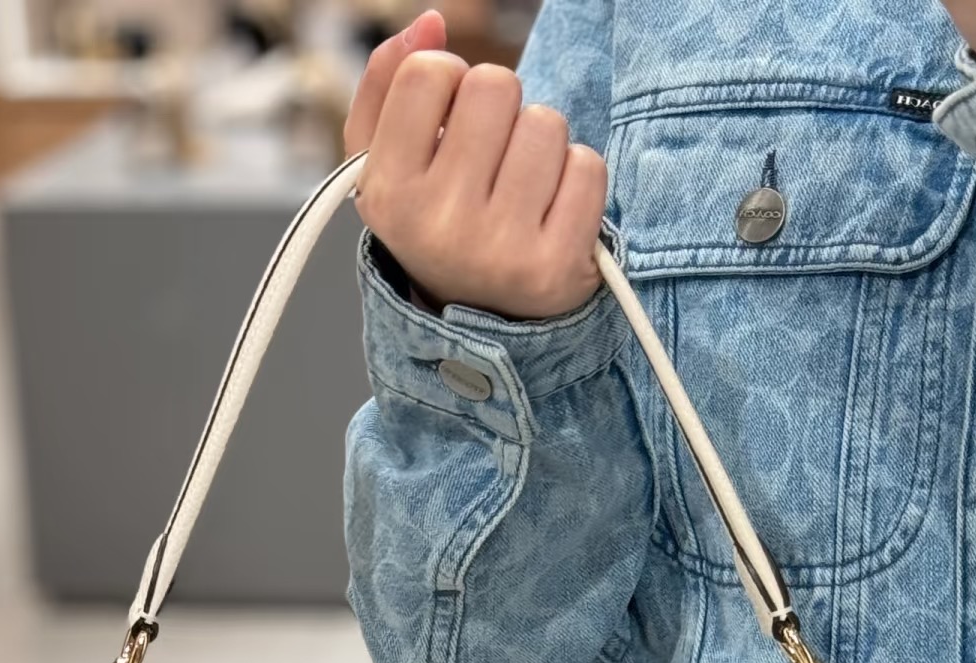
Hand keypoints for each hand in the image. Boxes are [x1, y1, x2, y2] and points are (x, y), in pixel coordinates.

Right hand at [343, 7, 606, 320]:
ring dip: (541, 145)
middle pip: (494, 87)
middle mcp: (438, 225)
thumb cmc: (435, 221)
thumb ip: (388, 83)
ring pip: (546, 124)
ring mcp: (499, 249)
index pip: (430, 72)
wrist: (477, 319)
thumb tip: (431, 23)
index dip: (448, 83)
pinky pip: (587, 167)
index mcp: (388, 194)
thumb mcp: (387, 162)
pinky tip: (550, 212)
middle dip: (499, 111)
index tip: (448, 125)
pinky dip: (576, 180)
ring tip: (520, 190)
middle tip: (490, 161)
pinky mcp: (556, 266)